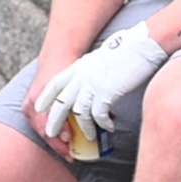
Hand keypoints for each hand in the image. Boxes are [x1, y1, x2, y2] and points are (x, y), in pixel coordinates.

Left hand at [34, 21, 169, 138]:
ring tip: (89, 136)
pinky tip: (108, 127)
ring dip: (84, 128)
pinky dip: (102, 124)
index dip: (46, 97)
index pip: (56, 83)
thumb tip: (90, 83)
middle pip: (61, 102)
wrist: (141, 45)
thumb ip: (91, 70)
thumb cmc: (126, 51)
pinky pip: (98, 116)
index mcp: (80, 66)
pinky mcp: (107, 92)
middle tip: (52, 134)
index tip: (39, 109)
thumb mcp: (101, 59)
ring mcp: (93, 84)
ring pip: (79, 113)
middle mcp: (82, 75)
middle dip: (54, 121)